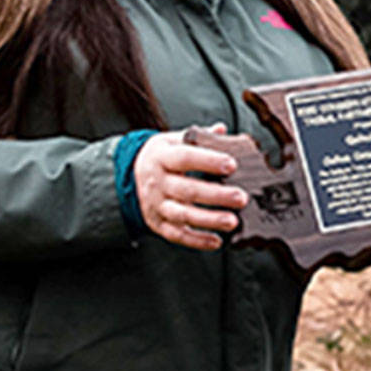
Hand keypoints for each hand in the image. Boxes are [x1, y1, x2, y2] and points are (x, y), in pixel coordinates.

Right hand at [134, 124, 248, 249]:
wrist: (129, 173)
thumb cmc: (162, 155)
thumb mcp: (174, 140)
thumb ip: (200, 136)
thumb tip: (222, 130)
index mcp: (162, 157)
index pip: (186, 158)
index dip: (209, 161)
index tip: (232, 165)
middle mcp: (157, 182)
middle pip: (188, 190)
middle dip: (216, 195)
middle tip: (241, 198)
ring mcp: (156, 204)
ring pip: (183, 215)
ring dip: (209, 220)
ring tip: (232, 221)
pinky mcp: (157, 223)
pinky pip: (177, 234)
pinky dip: (196, 240)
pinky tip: (216, 241)